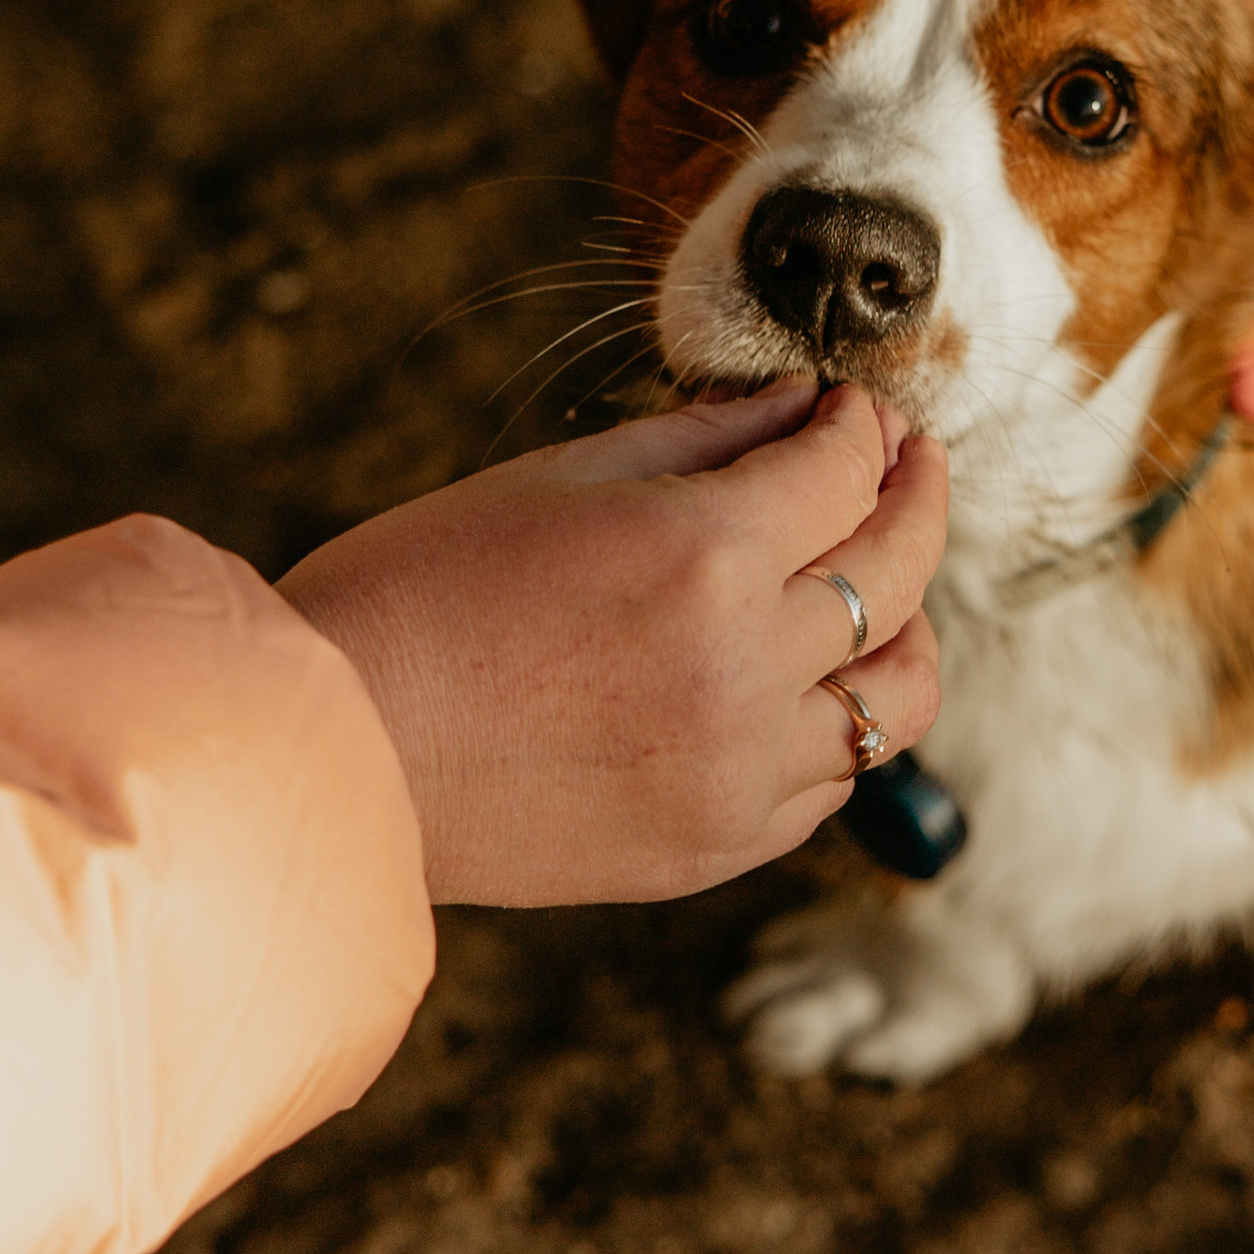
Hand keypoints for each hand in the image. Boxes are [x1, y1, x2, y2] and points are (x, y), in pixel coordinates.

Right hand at [278, 382, 946, 905]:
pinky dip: (836, 721)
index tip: (853, 411)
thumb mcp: (558, 481)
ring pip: (898, 698)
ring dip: (906, 627)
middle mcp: (746, 667)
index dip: (862, 427)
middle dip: (916, 497)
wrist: (337, 756)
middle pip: (901, 571)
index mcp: (704, 555)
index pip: (848, 471)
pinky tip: (799, 681)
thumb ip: (703, 441)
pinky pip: (831, 780)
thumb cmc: (422, 592)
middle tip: (906, 464)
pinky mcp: (717, 844)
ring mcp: (740, 770)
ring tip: (878, 590)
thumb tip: (803, 408)